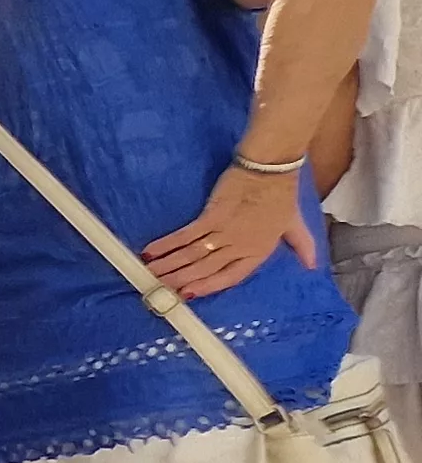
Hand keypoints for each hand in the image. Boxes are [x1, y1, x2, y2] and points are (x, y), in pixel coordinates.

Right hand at [145, 166, 321, 298]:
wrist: (271, 167)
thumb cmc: (282, 193)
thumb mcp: (294, 223)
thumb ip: (302, 245)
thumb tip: (313, 265)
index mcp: (259, 250)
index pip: (230, 276)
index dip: (208, 287)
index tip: (188, 294)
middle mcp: (241, 246)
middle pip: (205, 268)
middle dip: (180, 280)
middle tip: (159, 288)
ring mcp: (226, 232)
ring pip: (193, 255)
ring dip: (169, 265)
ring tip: (150, 273)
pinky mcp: (213, 215)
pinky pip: (187, 235)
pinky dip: (168, 244)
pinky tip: (152, 251)